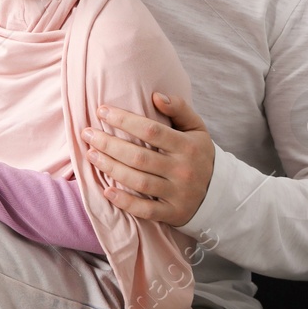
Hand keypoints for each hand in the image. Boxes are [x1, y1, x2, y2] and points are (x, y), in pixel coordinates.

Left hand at [83, 91, 213, 226]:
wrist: (220, 192)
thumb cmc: (198, 154)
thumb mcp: (196, 128)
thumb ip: (179, 109)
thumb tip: (156, 95)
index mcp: (187, 146)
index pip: (150, 130)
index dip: (123, 120)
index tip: (101, 112)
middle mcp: (183, 170)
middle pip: (138, 156)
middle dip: (109, 144)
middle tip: (87, 133)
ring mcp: (178, 194)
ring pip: (138, 181)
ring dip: (110, 168)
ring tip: (91, 154)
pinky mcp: (173, 213)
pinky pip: (146, 210)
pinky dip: (125, 202)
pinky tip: (106, 191)